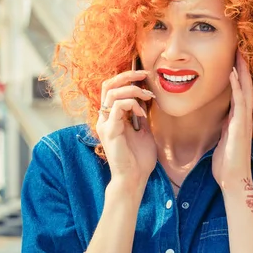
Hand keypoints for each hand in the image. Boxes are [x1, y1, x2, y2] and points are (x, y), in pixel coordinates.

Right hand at [96, 69, 156, 193]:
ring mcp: (105, 124)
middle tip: (145, 75)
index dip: (127, 78)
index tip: (145, 77)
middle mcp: (105, 118)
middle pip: (108, 85)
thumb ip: (141, 114)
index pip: (112, 88)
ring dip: (133, 89)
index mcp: (111, 117)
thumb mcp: (144, 130)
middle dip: (127, 75)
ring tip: (148, 96)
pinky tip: (142, 113)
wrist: (134, 178)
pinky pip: (118, 106)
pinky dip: (132, 104)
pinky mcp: (110, 130)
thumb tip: (147, 97)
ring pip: (112, 92)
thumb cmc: (139, 158)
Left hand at [212, 51, 252, 190]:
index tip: (234, 59)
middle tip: (240, 48)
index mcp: (239, 119)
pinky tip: (232, 73)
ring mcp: (244, 120)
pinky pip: (240, 102)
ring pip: (246, 90)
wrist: (233, 180)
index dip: (238, 75)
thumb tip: (222, 118)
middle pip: (246, 86)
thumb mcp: (223, 140)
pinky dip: (237, 86)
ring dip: (242, 71)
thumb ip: (225, 127)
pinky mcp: (241, 126)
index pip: (241, 92)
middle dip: (243, 67)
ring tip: (239, 53)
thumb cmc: (226, 163)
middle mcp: (244, 117)